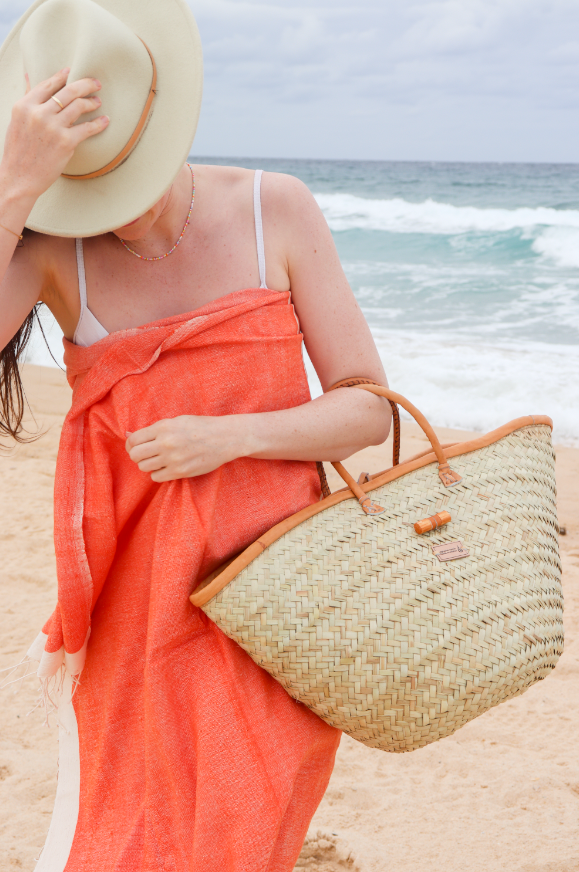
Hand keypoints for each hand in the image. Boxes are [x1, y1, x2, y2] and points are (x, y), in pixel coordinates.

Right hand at [0, 68, 108, 203]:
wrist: (19, 178)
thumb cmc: (18, 152)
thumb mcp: (16, 121)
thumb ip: (27, 101)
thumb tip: (28, 76)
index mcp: (24, 106)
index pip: (48, 84)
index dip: (63, 76)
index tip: (73, 72)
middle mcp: (38, 113)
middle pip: (67, 91)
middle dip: (85, 84)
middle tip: (96, 84)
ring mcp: (53, 127)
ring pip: (79, 106)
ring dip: (92, 102)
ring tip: (98, 102)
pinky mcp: (66, 142)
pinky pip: (87, 128)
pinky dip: (99, 123)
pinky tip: (105, 121)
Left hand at [125, 415, 250, 482]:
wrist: (224, 438)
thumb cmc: (200, 427)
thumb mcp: (176, 421)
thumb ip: (153, 429)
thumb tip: (127, 434)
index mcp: (163, 427)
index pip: (133, 439)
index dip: (130, 444)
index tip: (135, 446)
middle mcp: (166, 443)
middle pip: (135, 455)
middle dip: (136, 455)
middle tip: (145, 454)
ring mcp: (173, 459)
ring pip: (144, 467)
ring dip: (147, 464)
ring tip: (157, 460)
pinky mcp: (180, 471)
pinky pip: (156, 477)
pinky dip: (158, 473)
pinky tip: (166, 467)